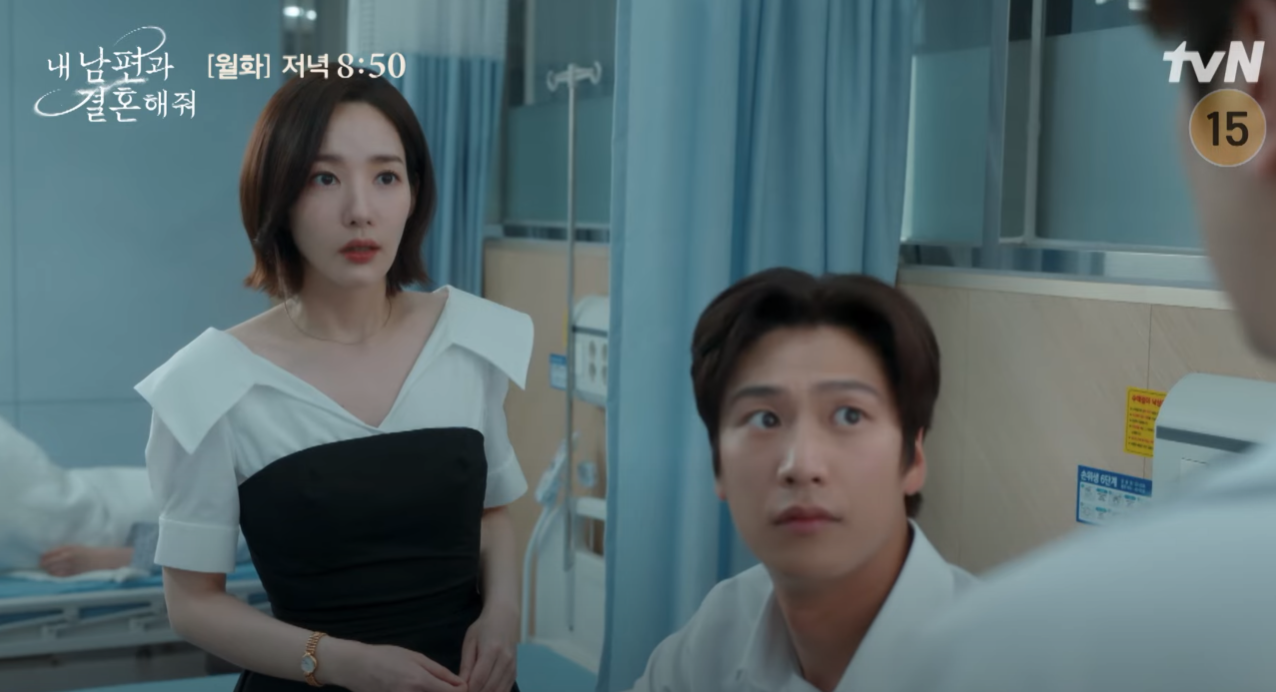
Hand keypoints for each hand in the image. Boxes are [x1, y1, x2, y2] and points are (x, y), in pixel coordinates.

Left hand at [39, 546, 132, 575]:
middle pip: (48, 563)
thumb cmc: (88, 552)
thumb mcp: (75, 546)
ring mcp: (70, 567)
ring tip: (49, 569)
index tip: (41, 558)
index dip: (43, 557)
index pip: (49, 554)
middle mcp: (68, 558)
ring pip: (52, 571)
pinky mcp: (73, 574)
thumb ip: (62, 549)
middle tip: (43, 564)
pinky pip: (59, 576)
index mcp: (68, 549)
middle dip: (44, 564)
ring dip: (49, 570)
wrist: (102, 560)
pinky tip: (56, 573)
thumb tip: (47, 554)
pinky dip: (55, 575)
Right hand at [327, 641, 466, 691]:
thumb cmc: (386, 656)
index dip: (463, 691)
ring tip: (435, 688)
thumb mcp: (415, 657)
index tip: (464, 687)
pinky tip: (422, 690)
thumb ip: (439, 671)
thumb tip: (460, 682)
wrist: (356, 667)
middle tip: (450, 688)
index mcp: (420, 681)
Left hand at [458, 602, 518, 691]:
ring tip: (475, 691)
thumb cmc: (483, 628)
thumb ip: (466, 665)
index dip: (468, 689)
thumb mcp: (470, 642)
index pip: (479, 679)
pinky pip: (506, 689)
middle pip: (490, 688)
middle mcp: (505, 660)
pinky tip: (485, 691)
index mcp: (492, 650)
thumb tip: (462, 684)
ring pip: (499, 691)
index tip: (460, 691)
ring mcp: (512, 667)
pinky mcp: (515, 671)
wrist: (504, 618)